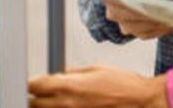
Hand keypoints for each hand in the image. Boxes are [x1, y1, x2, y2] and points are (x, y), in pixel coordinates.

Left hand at [29, 65, 167, 107]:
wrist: (140, 101)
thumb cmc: (123, 85)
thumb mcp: (97, 68)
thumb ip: (74, 72)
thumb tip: (62, 74)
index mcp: (69, 85)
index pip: (34, 85)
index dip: (32, 82)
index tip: (35, 82)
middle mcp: (66, 104)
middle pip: (33, 103)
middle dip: (35, 97)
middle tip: (42, 93)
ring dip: (46, 106)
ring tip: (57, 101)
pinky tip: (69, 106)